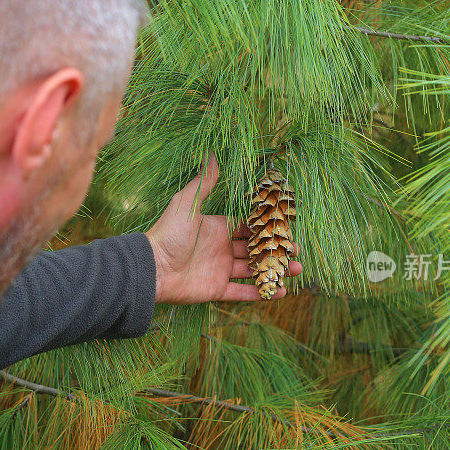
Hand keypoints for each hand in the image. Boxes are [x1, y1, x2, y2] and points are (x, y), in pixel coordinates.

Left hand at [145, 155, 301, 303]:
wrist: (152, 267)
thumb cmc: (168, 234)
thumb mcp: (187, 204)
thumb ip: (204, 183)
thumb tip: (212, 154)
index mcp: (217, 228)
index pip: (247, 227)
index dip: (266, 228)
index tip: (286, 227)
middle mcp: (220, 248)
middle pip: (254, 249)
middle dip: (276, 250)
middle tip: (296, 250)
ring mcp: (219, 270)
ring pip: (253, 271)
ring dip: (275, 270)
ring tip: (297, 270)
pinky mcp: (216, 290)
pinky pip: (243, 293)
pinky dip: (262, 294)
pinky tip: (280, 291)